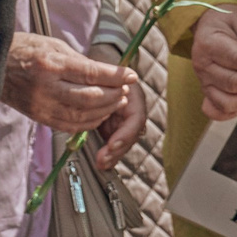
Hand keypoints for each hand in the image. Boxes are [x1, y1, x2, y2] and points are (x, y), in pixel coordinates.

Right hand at [1, 32, 134, 131]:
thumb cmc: (24, 50)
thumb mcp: (53, 45)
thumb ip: (80, 61)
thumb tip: (107, 74)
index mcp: (51, 64)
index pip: (91, 73)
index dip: (115, 76)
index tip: (131, 75)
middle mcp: (46, 88)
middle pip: (90, 98)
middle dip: (113, 94)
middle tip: (125, 89)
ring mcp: (42, 106)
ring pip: (82, 116)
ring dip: (105, 110)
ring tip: (117, 100)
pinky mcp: (39, 117)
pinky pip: (70, 126)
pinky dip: (89, 123)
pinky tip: (100, 114)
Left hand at [89, 43, 148, 168]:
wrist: (99, 74)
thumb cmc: (103, 75)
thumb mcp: (105, 79)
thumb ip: (106, 87)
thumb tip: (113, 92)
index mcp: (133, 98)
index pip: (136, 119)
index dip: (125, 134)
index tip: (112, 144)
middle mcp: (132, 111)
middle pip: (130, 136)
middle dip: (118, 149)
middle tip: (103, 158)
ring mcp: (125, 122)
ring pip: (124, 143)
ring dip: (113, 155)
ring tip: (101, 162)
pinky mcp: (116, 129)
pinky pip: (115, 144)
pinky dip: (109, 154)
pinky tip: (102, 163)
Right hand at [192, 5, 236, 119]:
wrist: (210, 23)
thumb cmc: (228, 20)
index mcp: (209, 43)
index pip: (236, 59)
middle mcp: (202, 65)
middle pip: (233, 83)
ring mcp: (203, 81)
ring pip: (226, 101)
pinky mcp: (206, 91)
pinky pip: (214, 110)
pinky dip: (229, 114)